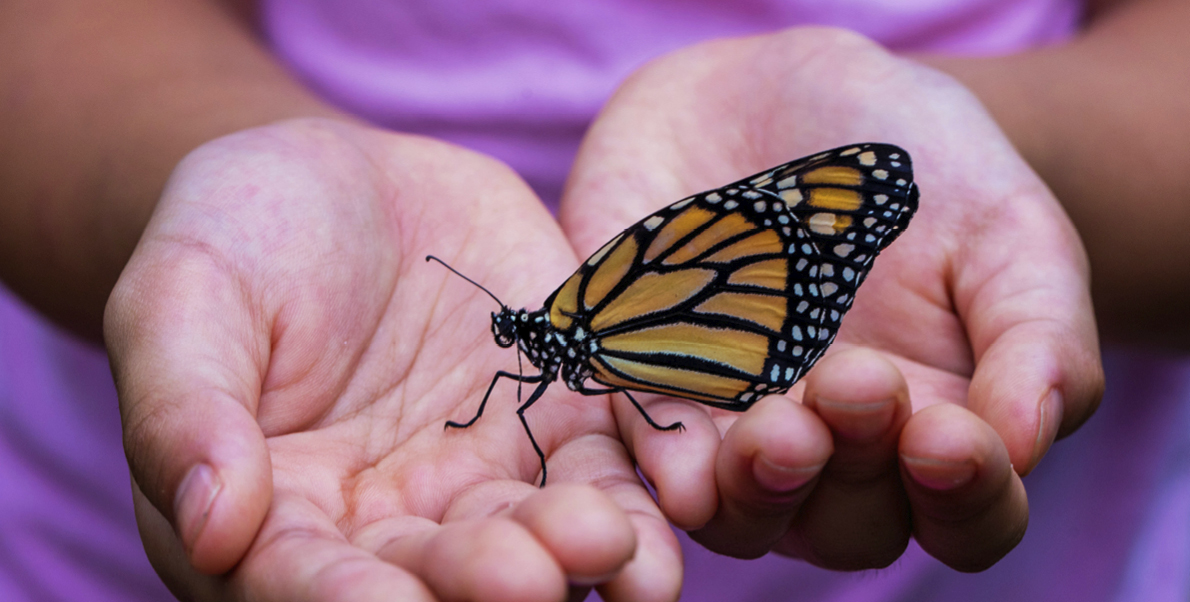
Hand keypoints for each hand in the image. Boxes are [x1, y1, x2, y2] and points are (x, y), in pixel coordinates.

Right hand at [105, 119, 681, 600]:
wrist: (343, 180)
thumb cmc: (235, 237)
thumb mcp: (182, 299)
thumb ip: (185, 409)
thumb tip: (209, 527)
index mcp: (279, 517)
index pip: (304, 582)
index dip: (343, 598)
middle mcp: (390, 522)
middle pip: (439, 576)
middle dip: (486, 584)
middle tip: (530, 579)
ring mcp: (484, 475)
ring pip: (536, 535)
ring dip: (580, 552)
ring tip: (616, 543)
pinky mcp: (561, 419)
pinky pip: (608, 462)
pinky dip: (642, 485)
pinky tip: (674, 499)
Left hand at [560, 27, 1103, 570]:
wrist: (783, 93)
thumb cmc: (922, 169)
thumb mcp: (1008, 230)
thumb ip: (1037, 335)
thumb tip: (1024, 443)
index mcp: (935, 429)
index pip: (967, 516)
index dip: (967, 498)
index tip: (949, 436)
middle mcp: (832, 452)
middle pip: (848, 527)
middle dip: (852, 473)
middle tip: (853, 382)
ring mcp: (732, 427)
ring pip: (740, 513)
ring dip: (757, 489)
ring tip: (775, 429)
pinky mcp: (641, 385)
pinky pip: (641, 448)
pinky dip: (660, 461)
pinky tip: (679, 460)